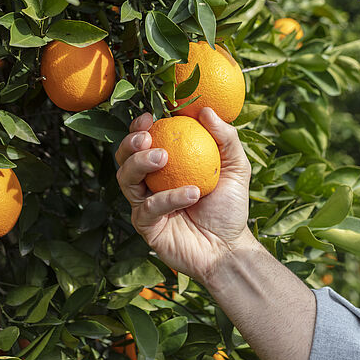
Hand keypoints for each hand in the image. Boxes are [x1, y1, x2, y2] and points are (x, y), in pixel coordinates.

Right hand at [115, 107, 252, 284]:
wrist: (229, 248)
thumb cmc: (230, 206)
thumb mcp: (236, 167)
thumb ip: (225, 138)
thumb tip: (206, 111)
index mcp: (165, 167)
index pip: (143, 142)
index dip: (139, 127)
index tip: (151, 116)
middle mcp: (149, 184)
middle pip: (124, 159)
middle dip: (130, 144)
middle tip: (147, 138)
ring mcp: (145, 205)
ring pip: (126, 180)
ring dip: (141, 164)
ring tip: (164, 157)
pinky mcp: (146, 227)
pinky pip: (148, 208)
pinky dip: (169, 198)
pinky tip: (192, 193)